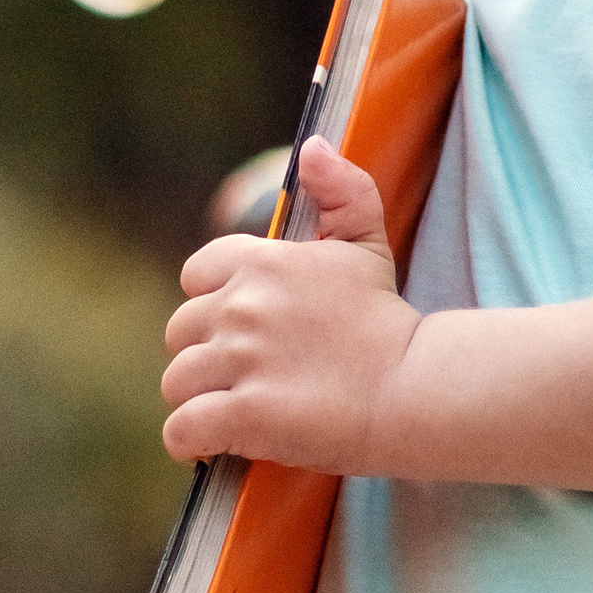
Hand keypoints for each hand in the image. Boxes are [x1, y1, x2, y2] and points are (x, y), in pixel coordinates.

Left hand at [160, 136, 419, 472]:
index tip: (244, 330)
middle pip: (179, 333)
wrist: (415, 388)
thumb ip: (341, 190)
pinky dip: (191, 441)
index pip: (195, 277)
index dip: (214, 305)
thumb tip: (312, 146)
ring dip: (198, 399)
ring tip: (233, 412)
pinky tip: (214, 446)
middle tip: (243, 377)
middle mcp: (243, 306)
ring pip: (177, 382)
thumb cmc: (387, 320)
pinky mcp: (244, 414)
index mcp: (262, 263)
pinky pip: (182, 428)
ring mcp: (241, 361)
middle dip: (205, 356)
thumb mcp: (367, 243)